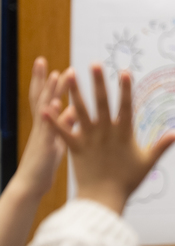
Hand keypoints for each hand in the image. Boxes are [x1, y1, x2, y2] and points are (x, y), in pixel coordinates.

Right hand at [0, 59, 74, 245]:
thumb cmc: (44, 163)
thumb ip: (65, 123)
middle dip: (41, 79)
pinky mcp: (44, 145)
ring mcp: (41, 134)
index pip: (45, 98)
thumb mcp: (58, 139)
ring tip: (56, 73)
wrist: (31, 185)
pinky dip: (51, 115)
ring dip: (50, 91)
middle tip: (42, 59)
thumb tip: (73, 108)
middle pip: (39, 97)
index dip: (48, 83)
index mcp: (45, 123)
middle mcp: (41, 125)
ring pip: (44, 109)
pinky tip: (55, 103)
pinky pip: (48, 127)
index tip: (55, 66)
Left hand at [45, 65, 174, 214]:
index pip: (126, 106)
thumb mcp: (148, 162)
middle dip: (99, 82)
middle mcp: (105, 132)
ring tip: (69, 74)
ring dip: (75, 92)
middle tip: (95, 63)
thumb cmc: (127, 181)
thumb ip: (163, 145)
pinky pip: (62, 132)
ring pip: (80, 111)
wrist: (103, 199)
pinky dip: (53, 120)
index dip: (126, 88)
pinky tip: (44, 107)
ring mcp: (89, 139)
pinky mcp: (75, 148)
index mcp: (123, 133)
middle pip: (102, 103)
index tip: (125, 71)